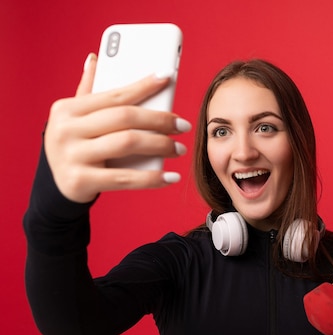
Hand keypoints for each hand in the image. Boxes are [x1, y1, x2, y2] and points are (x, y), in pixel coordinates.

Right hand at [44, 53, 191, 202]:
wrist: (57, 187)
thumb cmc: (76, 146)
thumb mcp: (75, 118)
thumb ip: (88, 90)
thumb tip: (95, 58)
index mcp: (67, 109)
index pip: (114, 94)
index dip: (143, 86)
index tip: (167, 79)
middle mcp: (66, 130)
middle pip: (125, 118)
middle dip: (159, 120)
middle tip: (183, 126)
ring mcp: (72, 156)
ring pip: (127, 144)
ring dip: (160, 146)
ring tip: (179, 149)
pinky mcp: (81, 181)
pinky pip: (125, 178)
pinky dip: (152, 178)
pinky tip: (171, 177)